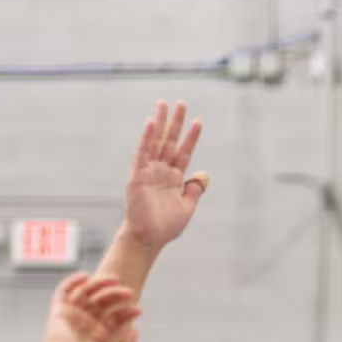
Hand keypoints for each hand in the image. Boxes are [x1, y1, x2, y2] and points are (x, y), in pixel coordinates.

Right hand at [39, 273, 139, 341]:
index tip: (138, 310)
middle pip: (103, 302)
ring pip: (86, 293)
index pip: (115, 317)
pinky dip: (72, 281)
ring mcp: (72, 316)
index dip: (127, 312)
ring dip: (99, 284)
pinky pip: (64, 291)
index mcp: (99, 335)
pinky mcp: (59, 311)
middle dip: (116, 295)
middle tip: (129, 292)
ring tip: (114, 280)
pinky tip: (85, 276)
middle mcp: (86, 324)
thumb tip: (135, 330)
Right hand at [123, 100, 207, 250]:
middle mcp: (161, 171)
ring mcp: (149, 171)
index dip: (191, 137)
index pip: (184, 152)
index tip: (199, 122)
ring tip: (164, 104)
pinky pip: (143, 153)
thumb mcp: (187, 206)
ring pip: (156, 142)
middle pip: (170, 141)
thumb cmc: (166, 226)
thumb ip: (194, 189)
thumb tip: (203, 175)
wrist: (149, 238)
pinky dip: (147, 138)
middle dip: (176, 122)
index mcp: (173, 178)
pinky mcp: (137, 175)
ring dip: (161, 123)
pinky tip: (152, 123)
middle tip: (181, 103)